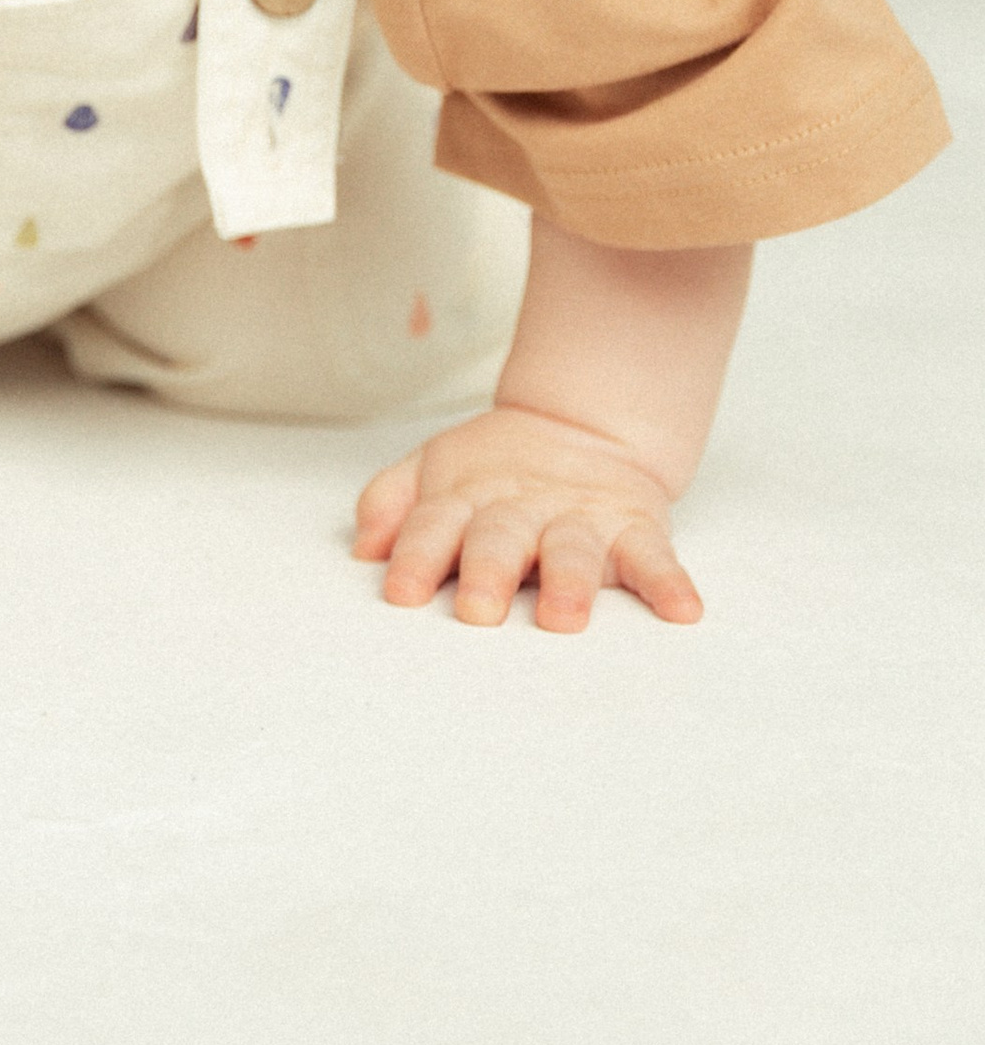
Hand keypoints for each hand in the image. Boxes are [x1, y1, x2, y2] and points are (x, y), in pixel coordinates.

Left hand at [354, 404, 703, 632]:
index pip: (434, 527)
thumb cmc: (493, 475)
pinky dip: (670, 583)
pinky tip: (683, 611)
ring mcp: (579, 519)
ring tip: (564, 617)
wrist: (581, 427)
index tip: (400, 593)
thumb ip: (390, 502)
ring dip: (570, 584)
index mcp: (466, 499)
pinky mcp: (632, 527)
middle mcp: (520, 510)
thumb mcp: (433, 472)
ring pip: (573, 551)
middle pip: (500, 541)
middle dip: (487, 573)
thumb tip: (361, 548)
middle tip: (476, 610)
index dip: (416, 557)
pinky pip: (655, 558)